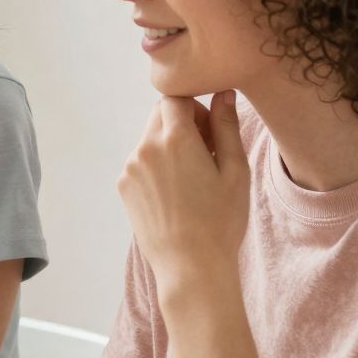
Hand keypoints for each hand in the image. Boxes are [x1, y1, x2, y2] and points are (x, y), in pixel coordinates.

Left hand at [118, 91, 249, 296]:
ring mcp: (130, 168)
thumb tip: (223, 93)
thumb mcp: (234, 169)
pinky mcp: (123, 186)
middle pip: (159, 115)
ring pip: (149, 139)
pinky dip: (157, 166)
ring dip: (169, 146)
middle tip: (206, 152)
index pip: (174, 98)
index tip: (210, 128)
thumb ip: (226, 126)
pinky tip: (176, 193)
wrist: (190, 265)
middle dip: (183, 123)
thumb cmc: (220, 219)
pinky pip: (141, 162)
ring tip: (192, 178)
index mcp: (174, 139)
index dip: (195, 106)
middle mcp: (144, 149)